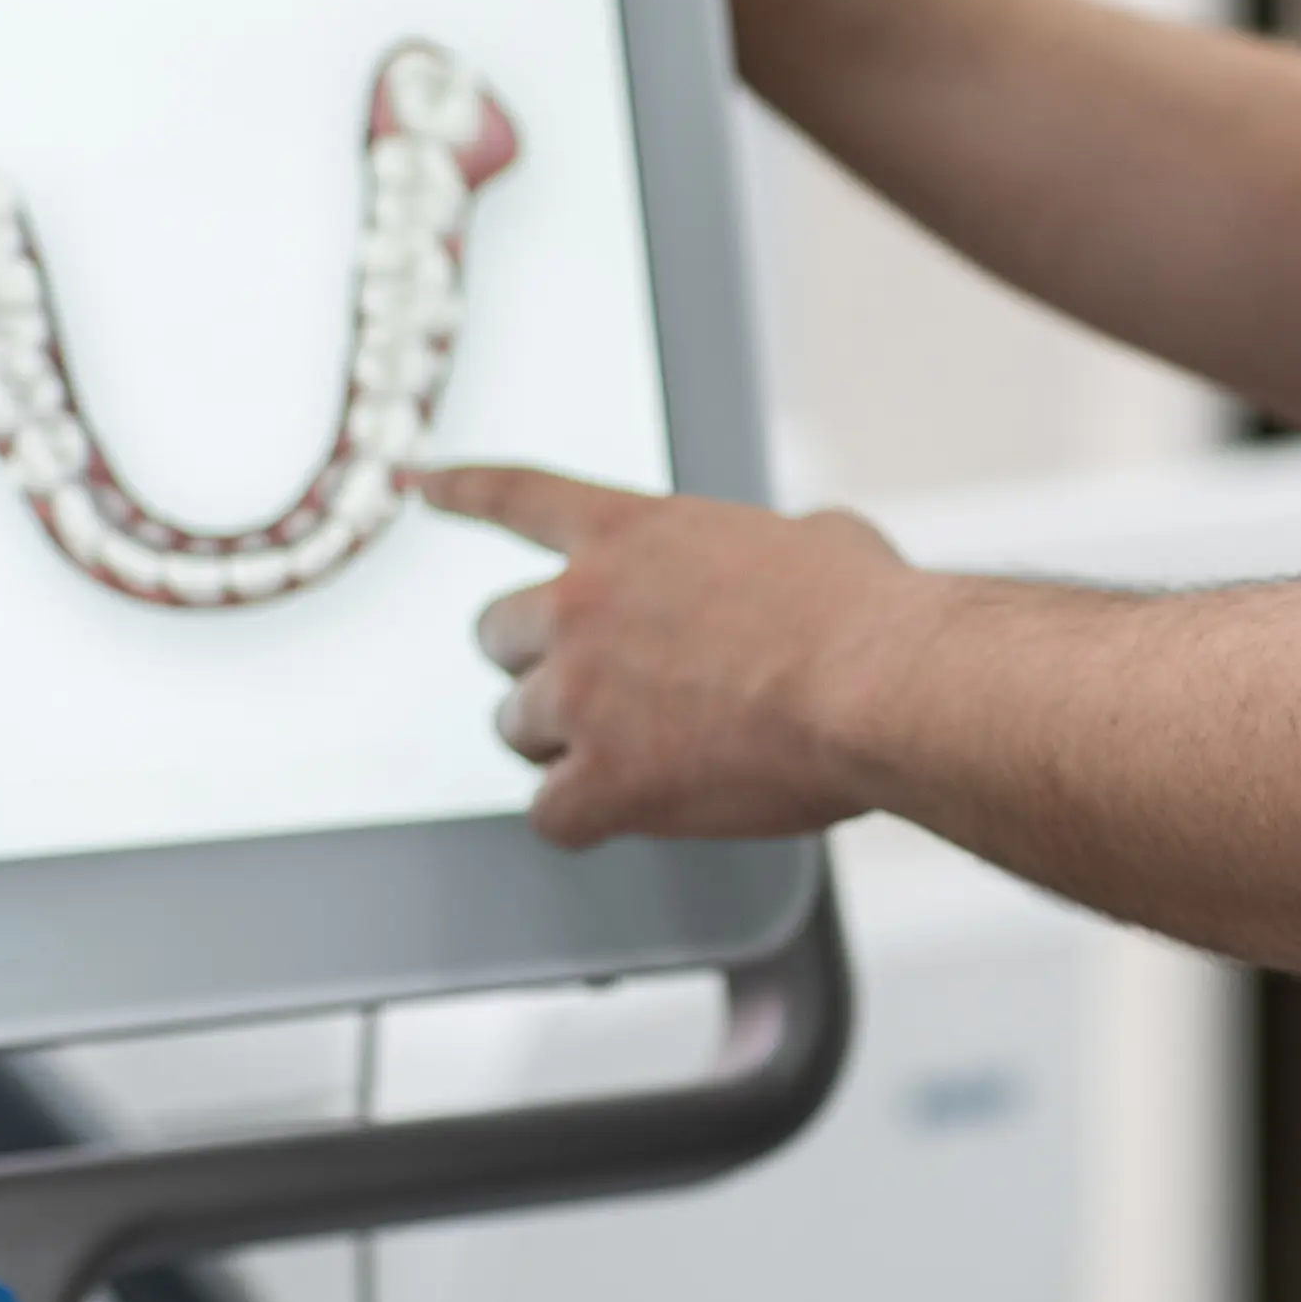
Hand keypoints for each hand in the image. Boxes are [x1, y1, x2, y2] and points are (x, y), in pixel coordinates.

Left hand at [419, 465, 919, 848]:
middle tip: (593, 688)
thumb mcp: (810, 539)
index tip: (420, 482)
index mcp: (631, 533)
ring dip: (562, 742)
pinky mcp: (603, 780)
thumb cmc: (869, 613)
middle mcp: (584, 605)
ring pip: (517, 727)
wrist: (880, 685)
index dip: (460, 489)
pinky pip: (550, 814)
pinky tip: (624, 816)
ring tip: (634, 754)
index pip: (517, 497)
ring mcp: (583, 694)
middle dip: (538, 661)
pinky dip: (582, 818)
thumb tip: (783, 569)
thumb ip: (753, 552)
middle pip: (497, 634)